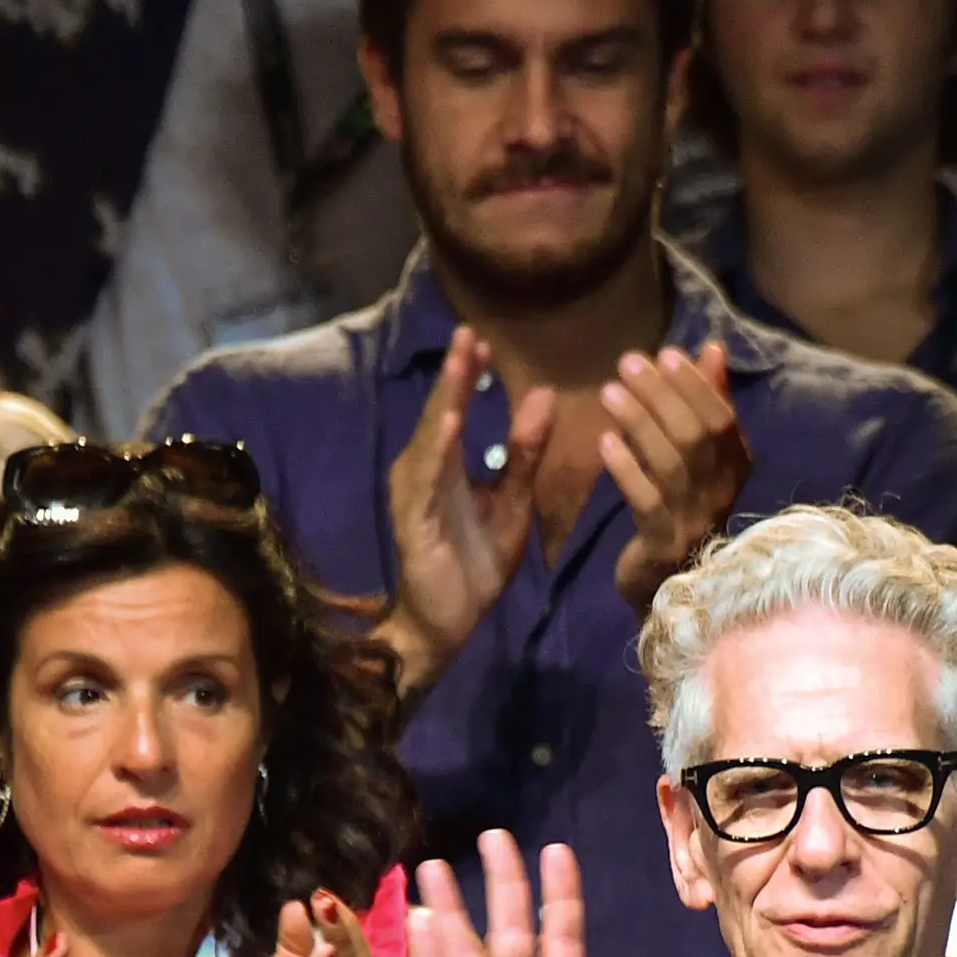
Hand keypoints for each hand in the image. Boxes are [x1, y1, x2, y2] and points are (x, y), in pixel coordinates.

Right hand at [382, 329, 554, 694]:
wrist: (447, 624)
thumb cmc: (474, 564)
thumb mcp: (513, 502)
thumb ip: (524, 453)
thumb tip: (543, 394)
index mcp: (446, 464)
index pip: (457, 408)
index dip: (468, 373)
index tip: (483, 338)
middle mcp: (423, 470)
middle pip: (440, 412)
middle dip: (454, 373)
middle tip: (468, 332)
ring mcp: (414, 494)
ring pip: (431, 439)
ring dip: (445, 400)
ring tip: (460, 364)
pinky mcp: (413, 521)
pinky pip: (426, 480)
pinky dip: (437, 450)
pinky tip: (450, 425)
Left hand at [602, 343, 749, 612]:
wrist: (663, 584)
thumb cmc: (679, 508)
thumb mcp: (698, 454)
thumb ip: (707, 402)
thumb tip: (713, 348)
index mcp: (734, 468)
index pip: (721, 419)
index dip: (695, 385)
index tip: (666, 353)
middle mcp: (721, 493)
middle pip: (696, 435)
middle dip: (662, 394)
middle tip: (627, 363)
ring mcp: (694, 521)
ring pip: (671, 463)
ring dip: (639, 422)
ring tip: (609, 392)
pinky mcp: (663, 544)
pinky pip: (646, 500)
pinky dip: (626, 468)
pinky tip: (604, 442)